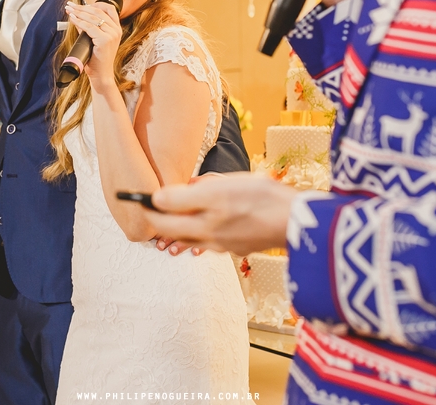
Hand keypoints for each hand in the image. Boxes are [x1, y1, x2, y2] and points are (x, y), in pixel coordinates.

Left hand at [64, 1, 122, 93]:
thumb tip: (77, 17)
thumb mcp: (95, 40)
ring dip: (78, 12)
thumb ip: (89, 28)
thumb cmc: (97, 59)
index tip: (81, 4)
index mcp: (117, 29)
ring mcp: (112, 35)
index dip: (95, 3)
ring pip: (93, 18)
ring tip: (69, 10)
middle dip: (82, 7)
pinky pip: (89, 27)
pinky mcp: (104, 40)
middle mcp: (116, 30)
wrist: (101, 74)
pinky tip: (72, 19)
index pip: (109, 8)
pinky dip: (79, 21)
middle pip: (98, 11)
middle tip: (70, 5)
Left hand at [146, 173, 296, 255]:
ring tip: (173, 218)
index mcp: (201, 228)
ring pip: (196, 237)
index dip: (148, 211)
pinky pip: (215, 237)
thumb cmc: (259, 200)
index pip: (162, 223)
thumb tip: (157, 199)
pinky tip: (209, 221)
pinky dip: (205, 229)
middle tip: (151, 207)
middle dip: (161, 222)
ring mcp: (228, 244)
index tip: (137, 199)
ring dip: (182, 228)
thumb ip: (184, 198)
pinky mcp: (244, 242)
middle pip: (177, 233)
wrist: (299, 219)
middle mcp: (211, 240)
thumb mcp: (218, 191)